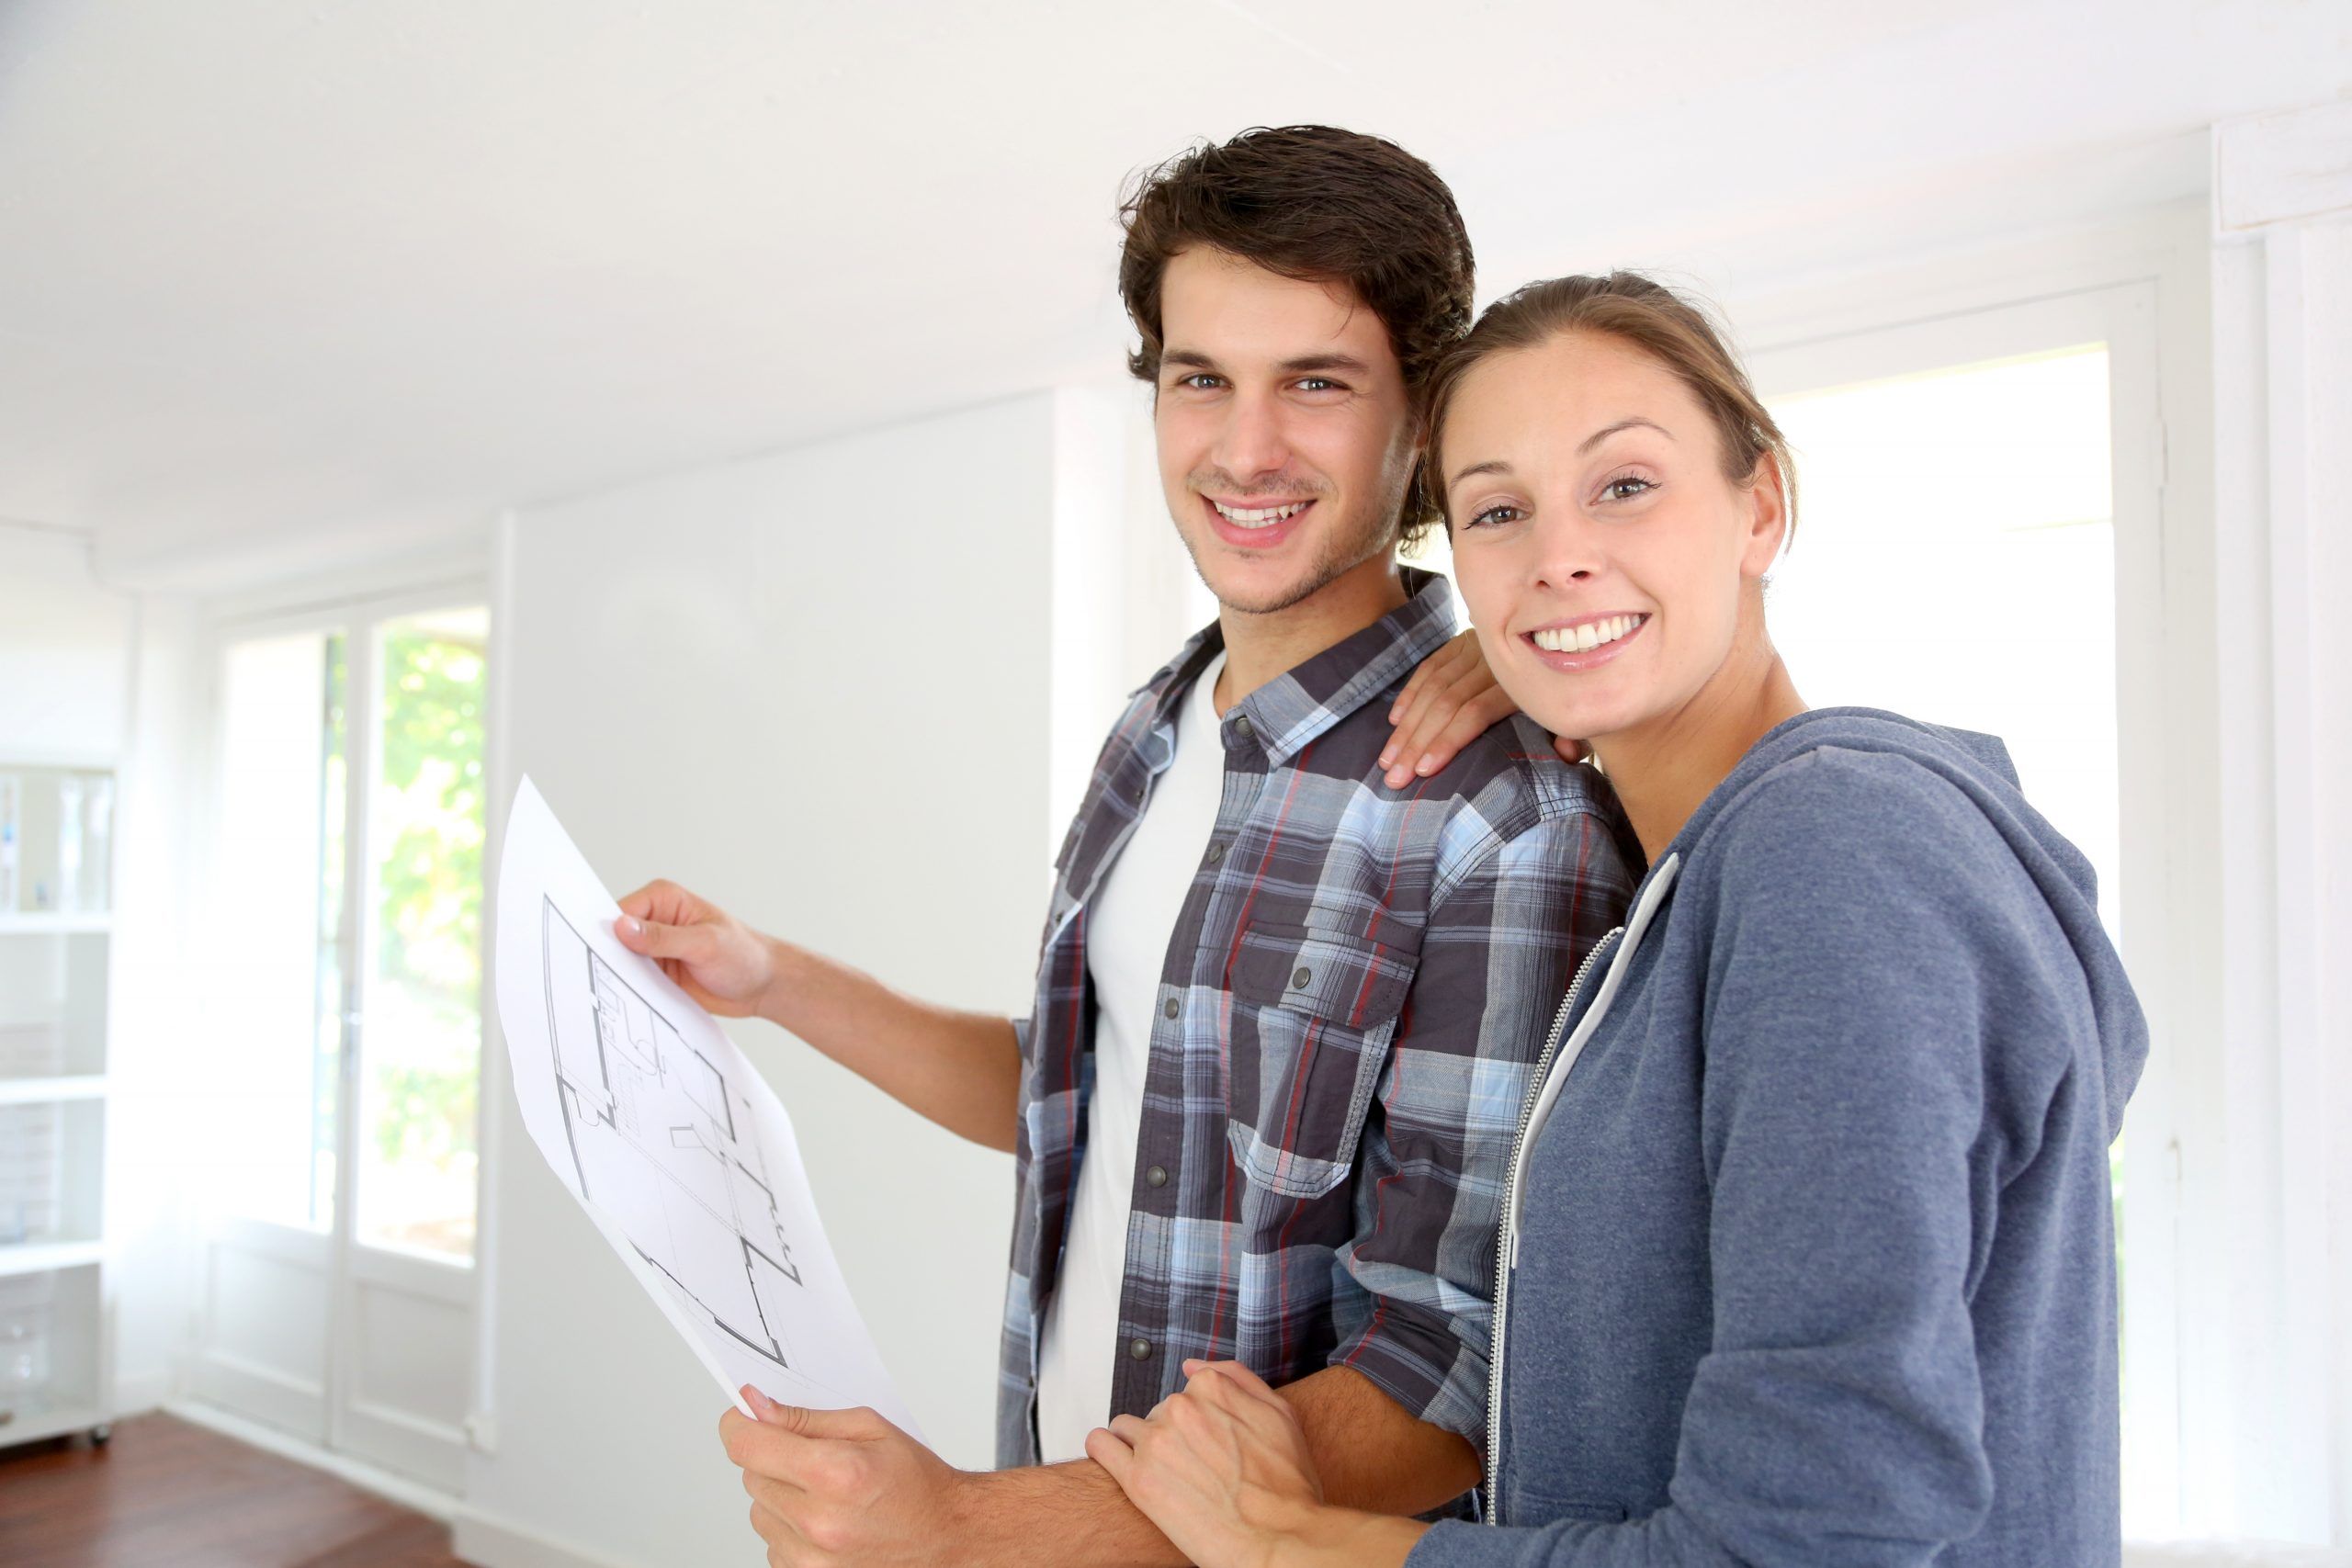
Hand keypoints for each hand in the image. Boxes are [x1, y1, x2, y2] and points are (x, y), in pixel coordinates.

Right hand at [613, 879, 776, 1017]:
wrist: (763, 985)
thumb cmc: (744, 954)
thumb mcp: (704, 944)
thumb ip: (662, 937)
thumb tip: (623, 927)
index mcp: (664, 899)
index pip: (621, 912)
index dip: (607, 933)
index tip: (600, 954)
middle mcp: (655, 920)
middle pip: (615, 938)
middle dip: (609, 957)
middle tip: (602, 977)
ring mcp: (654, 949)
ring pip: (620, 962)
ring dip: (619, 977)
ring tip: (616, 993)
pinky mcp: (657, 972)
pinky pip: (632, 981)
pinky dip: (630, 991)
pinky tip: (630, 1002)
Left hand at [721, 1386, 974, 1566]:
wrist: (945, 1536)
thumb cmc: (915, 1482)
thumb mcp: (870, 1427)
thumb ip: (805, 1418)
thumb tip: (756, 1407)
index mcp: (835, 1474)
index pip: (747, 1445)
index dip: (739, 1424)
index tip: (744, 1417)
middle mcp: (818, 1522)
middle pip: (751, 1475)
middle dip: (772, 1458)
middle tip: (813, 1458)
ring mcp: (811, 1558)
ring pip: (758, 1510)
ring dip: (780, 1495)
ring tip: (826, 1494)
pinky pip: (771, 1541)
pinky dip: (789, 1527)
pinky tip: (825, 1519)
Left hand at [1086, 1360, 1325, 1567]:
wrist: (1280, 1538)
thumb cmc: (1286, 1485)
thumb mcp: (1280, 1414)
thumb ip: (1236, 1378)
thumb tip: (1192, 1366)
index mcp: (1212, 1388)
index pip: (1187, 1391)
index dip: (1197, 1419)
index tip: (1204, 1442)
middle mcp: (1180, 1408)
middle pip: (1158, 1412)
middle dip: (1170, 1435)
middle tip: (1193, 1469)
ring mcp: (1156, 1442)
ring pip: (1128, 1428)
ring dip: (1140, 1446)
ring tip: (1163, 1475)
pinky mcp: (1138, 1480)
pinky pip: (1102, 1445)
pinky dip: (1105, 1449)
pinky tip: (1117, 1462)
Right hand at [1381, 629, 1583, 787]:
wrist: (1558, 635)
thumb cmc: (1561, 691)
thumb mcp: (1569, 713)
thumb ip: (1569, 736)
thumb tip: (1567, 756)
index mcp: (1517, 684)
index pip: (1475, 712)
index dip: (1449, 740)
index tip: (1426, 770)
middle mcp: (1491, 663)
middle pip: (1446, 705)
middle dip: (1416, 743)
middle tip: (1394, 777)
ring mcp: (1474, 649)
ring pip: (1432, 688)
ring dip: (1406, 726)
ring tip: (1387, 759)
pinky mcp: (1460, 641)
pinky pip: (1429, 668)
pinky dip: (1410, 695)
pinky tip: (1395, 721)